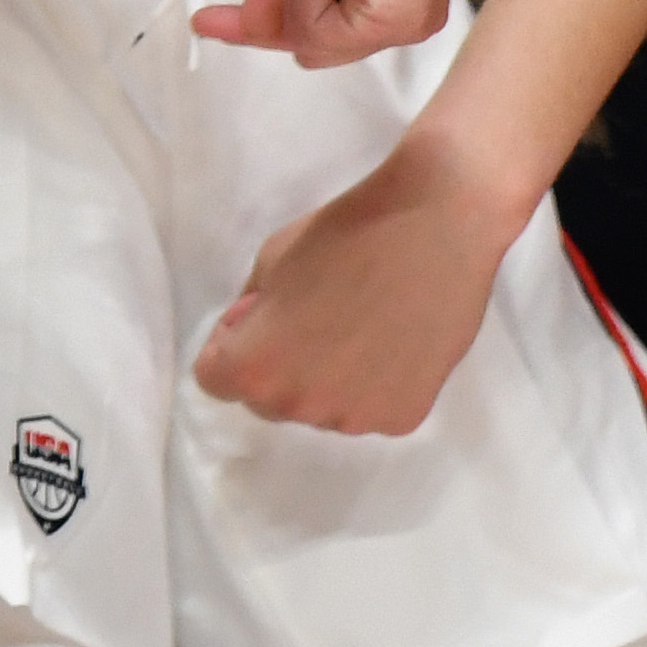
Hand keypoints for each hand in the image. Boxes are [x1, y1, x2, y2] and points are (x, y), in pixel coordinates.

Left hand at [190, 125, 523, 434]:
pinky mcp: (403, 417)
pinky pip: (367, 408)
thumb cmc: (341, 236)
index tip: (259, 311)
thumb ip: (249, 315)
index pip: (213, 379)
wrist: (432, 228)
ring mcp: (356, 418)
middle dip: (275, 364)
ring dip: (324, 378)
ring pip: (320, 407)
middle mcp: (301, 406)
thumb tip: (250, 336)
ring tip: (356, 324)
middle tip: (310, 315)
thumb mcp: (266, 264)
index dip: (231, 340)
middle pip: (266, 399)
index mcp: (254, 369)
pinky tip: (390, 340)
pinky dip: (371, 384)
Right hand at [191, 0, 466, 68]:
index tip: (211, 21)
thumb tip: (250, 24)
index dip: (267, 24)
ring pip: (310, 37)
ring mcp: (407, 21)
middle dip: (273, 11)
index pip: (322, 25)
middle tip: (220, 13)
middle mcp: (405, 9)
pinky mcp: (400, 21)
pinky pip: (318, 28)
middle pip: (311, 42)